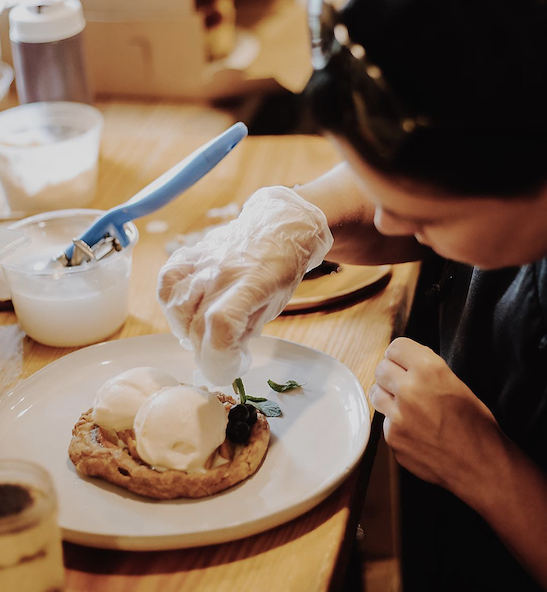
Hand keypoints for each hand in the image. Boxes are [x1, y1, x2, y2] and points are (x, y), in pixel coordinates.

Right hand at [157, 186, 332, 384]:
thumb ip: (244, 329)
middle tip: (220, 355)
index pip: (221, 324)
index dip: (218, 357)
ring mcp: (203, 260)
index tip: (227, 369)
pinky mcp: (190, 252)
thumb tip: (219, 355)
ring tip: (202, 331)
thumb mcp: (273, 305)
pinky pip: (166, 281)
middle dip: (206, 353)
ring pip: (174, 306)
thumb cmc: (279, 269)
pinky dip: (170, 302)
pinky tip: (186, 310)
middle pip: (196, 325)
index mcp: (253, 283)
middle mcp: (223, 271)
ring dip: (185, 330)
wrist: (276, 227)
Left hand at [369, 337, 503, 495]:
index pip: (396, 347)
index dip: (401, 356)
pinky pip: (384, 421)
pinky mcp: (392, 437)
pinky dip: (395, 423)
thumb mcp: (457, 384)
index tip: (404, 362)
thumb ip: (428, 369)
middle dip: (391, 374)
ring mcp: (397, 415)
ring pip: (375, 393)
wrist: (481, 466)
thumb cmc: (476, 425)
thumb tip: (407, 360)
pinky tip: (415, 430)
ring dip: (387, 395)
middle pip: (381, 368)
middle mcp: (409, 389)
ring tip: (406, 405)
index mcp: (429, 369)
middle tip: (404, 384)